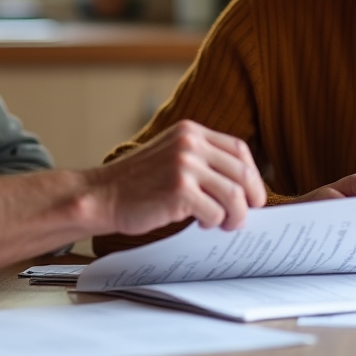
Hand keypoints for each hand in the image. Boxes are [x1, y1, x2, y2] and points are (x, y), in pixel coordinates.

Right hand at [87, 120, 266, 236]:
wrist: (101, 195)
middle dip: (252, 197)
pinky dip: (214, 223)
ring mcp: (185, 165)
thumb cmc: (137, 182)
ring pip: (234, 195)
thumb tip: (242, 185)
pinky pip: (215, 212)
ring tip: (224, 224)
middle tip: (248, 214)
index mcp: (190, 131)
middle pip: (242, 172)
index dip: (253, 174)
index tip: (253, 193)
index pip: (239, 149)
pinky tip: (201, 224)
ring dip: (236, 216)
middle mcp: (190, 143)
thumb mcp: (171, 155)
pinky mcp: (180, 190)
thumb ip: (202, 160)